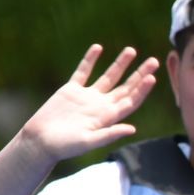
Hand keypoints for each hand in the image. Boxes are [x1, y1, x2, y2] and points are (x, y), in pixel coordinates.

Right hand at [19, 44, 158, 164]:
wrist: (39, 141)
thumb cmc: (64, 146)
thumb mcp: (88, 142)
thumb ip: (109, 134)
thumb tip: (132, 129)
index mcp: (108, 117)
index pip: (130, 101)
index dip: (142, 90)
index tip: (152, 77)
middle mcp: (101, 105)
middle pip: (125, 87)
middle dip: (140, 74)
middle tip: (154, 61)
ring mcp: (87, 97)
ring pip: (108, 77)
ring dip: (120, 64)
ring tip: (131, 50)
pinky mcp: (71, 90)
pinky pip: (83, 72)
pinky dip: (90, 60)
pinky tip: (98, 47)